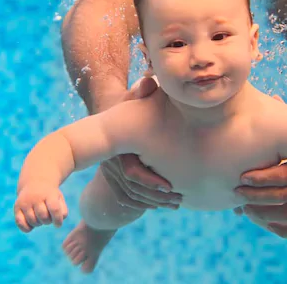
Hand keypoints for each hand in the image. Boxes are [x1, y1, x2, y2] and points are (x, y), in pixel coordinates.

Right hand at [14, 184, 67, 232]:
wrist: (35, 182)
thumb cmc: (50, 195)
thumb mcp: (59, 199)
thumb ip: (62, 211)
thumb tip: (58, 222)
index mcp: (49, 193)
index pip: (54, 209)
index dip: (57, 219)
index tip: (58, 224)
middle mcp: (35, 197)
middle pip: (43, 216)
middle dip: (47, 221)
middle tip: (48, 217)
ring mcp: (25, 202)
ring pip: (32, 221)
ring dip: (38, 224)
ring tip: (40, 218)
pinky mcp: (17, 207)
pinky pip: (20, 223)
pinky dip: (26, 228)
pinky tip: (31, 225)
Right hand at [99, 76, 182, 209]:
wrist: (108, 121)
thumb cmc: (126, 108)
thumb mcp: (131, 99)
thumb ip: (140, 92)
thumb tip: (149, 82)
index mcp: (117, 147)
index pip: (131, 172)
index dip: (150, 180)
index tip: (170, 185)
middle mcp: (111, 163)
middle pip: (132, 189)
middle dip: (156, 197)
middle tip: (179, 200)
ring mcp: (110, 174)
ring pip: (131, 198)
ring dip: (155, 202)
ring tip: (177, 203)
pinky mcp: (114, 181)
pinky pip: (128, 200)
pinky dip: (146, 204)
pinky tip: (164, 204)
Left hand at [235, 160, 286, 238]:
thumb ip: (281, 156)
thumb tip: (247, 168)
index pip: (281, 175)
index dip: (259, 178)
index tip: (242, 178)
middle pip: (281, 197)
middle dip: (255, 198)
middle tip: (238, 195)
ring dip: (263, 215)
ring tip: (247, 210)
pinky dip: (283, 231)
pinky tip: (268, 225)